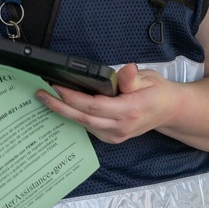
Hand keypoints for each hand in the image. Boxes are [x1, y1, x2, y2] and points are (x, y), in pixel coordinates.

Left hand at [37, 64, 175, 143]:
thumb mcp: (148, 78)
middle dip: (59, 105)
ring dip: (63, 111)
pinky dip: (74, 117)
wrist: (168, 111)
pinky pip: (88, 127)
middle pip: (83, 118)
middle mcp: (120, 127)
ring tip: (45, 98)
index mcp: (130, 111)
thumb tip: (126, 69)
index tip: (56, 86)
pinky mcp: (111, 138)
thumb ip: (131, 78)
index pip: (94, 106)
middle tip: (40, 94)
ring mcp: (115, 136)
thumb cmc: (157, 92)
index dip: (73, 97)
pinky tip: (61, 107)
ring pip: (83, 124)